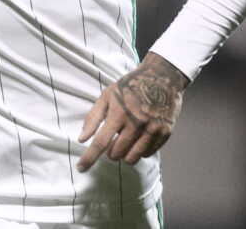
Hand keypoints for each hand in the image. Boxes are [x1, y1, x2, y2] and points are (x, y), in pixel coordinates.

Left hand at [77, 52, 188, 169]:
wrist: (161, 77)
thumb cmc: (129, 86)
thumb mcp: (107, 96)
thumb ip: (93, 118)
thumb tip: (82, 139)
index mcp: (119, 113)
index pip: (101, 142)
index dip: (89, 158)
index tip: (80, 168)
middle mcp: (136, 123)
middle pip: (116, 153)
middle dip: (110, 152)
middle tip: (113, 141)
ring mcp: (152, 129)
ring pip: (132, 158)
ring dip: (124, 155)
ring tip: (125, 142)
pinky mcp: (165, 133)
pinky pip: (147, 154)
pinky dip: (140, 151)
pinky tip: (139, 138)